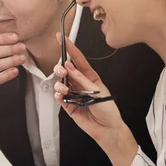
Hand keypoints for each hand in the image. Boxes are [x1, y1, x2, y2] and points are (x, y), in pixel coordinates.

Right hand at [52, 34, 137, 165]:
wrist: (106, 129)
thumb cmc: (107, 109)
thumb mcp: (97, 91)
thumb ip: (82, 79)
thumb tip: (69, 67)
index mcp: (89, 76)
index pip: (77, 59)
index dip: (69, 47)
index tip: (60, 37)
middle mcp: (79, 83)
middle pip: (65, 70)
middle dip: (60, 68)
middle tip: (61, 71)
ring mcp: (72, 93)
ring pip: (59, 83)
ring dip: (59, 84)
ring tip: (64, 90)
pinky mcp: (67, 104)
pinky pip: (58, 96)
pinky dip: (58, 95)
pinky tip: (62, 97)